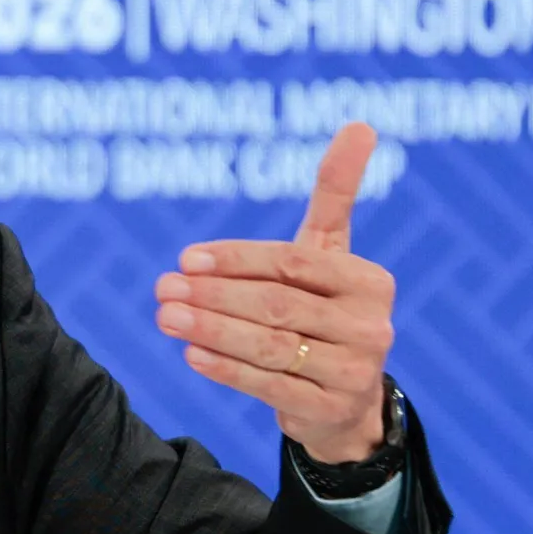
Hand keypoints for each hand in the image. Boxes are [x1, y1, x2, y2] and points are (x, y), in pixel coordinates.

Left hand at [154, 122, 395, 463]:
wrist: (345, 400)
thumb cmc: (325, 306)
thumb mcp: (330, 251)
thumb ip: (336, 191)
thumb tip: (360, 122)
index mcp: (369, 280)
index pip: (292, 263)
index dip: (236, 259)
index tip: (186, 256)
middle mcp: (370, 326)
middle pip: (278, 305)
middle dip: (214, 295)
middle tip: (162, 286)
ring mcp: (354, 372)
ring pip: (271, 346)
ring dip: (211, 330)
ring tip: (165, 316)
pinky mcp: (329, 411)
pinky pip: (270, 387)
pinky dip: (227, 370)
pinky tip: (191, 354)